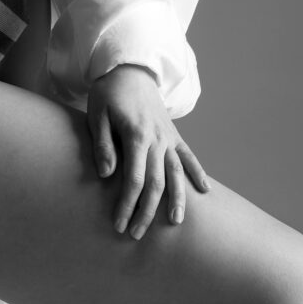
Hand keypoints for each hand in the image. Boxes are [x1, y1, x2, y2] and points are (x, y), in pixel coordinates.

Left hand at [87, 64, 208, 238]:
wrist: (130, 69)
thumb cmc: (109, 92)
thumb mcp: (97, 114)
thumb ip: (103, 145)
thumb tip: (106, 174)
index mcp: (137, 135)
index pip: (134, 178)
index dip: (127, 204)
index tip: (119, 224)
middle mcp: (157, 139)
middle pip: (155, 182)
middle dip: (146, 211)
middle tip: (136, 234)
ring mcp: (169, 137)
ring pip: (176, 173)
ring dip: (177, 199)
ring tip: (176, 222)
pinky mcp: (174, 135)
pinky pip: (189, 157)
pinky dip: (198, 173)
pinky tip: (205, 192)